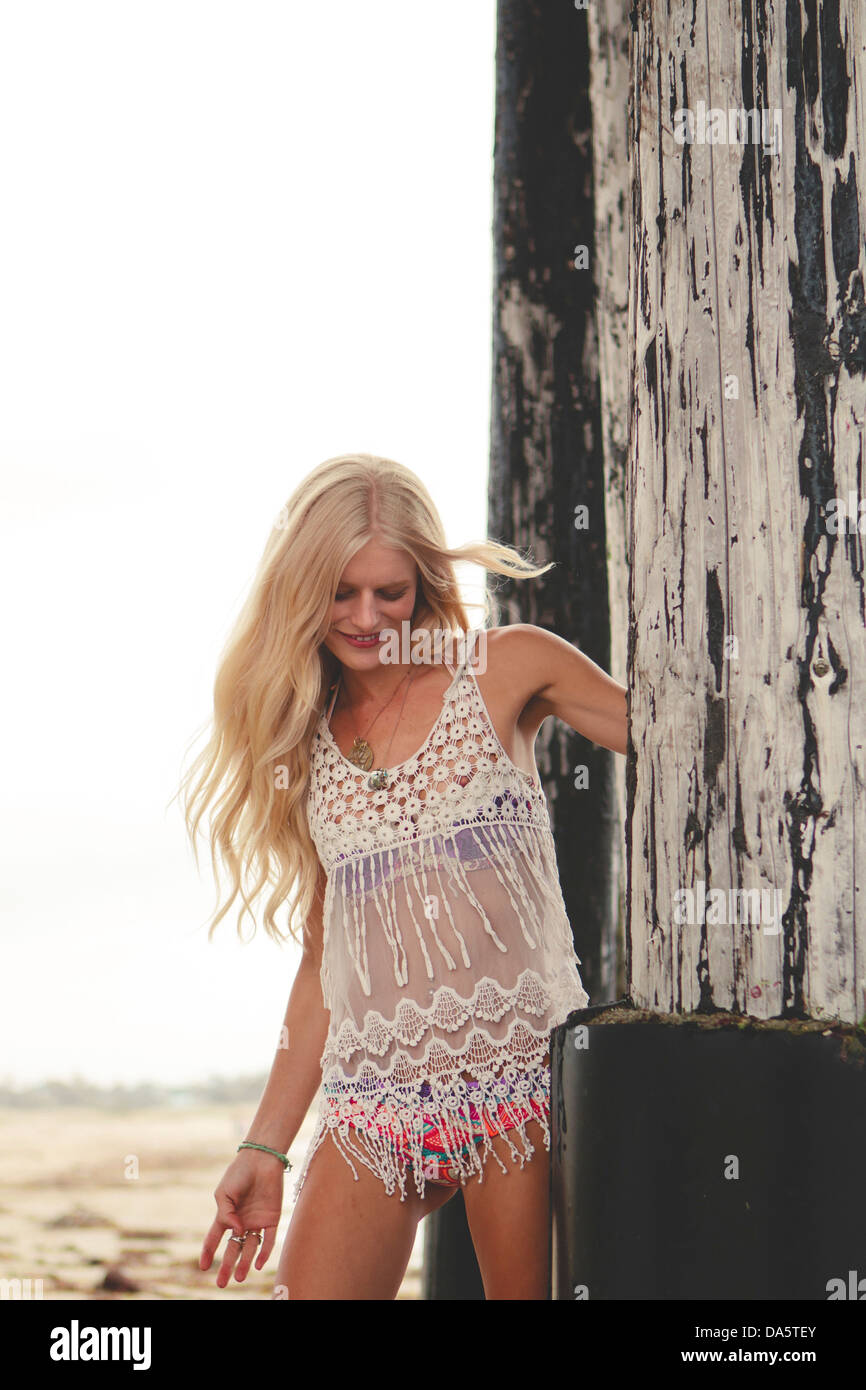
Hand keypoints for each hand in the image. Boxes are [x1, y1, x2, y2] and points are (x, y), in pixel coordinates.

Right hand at [200, 1150, 284, 1287]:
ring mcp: (257, 1220)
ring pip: (250, 1247)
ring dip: (245, 1263)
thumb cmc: (240, 1172)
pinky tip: (258, 1264)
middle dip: (227, 1266)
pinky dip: (264, 1252)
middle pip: (233, 1248)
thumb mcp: (224, 1193)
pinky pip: (269, 1239)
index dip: (208, 1252)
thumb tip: (236, 1232)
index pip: (215, 1237)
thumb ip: (226, 1214)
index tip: (203, 1267)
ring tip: (239, 1278)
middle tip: (221, 1284)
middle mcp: (242, 1220)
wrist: (261, 1158)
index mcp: (227, 1213)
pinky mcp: (272, 1218)